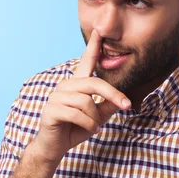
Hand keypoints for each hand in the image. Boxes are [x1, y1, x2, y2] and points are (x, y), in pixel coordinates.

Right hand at [30, 29, 131, 163]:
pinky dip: (89, 124)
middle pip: (94, 83)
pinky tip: (90, 129)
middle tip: (126, 106)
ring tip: (95, 126)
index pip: (86, 61)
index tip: (100, 31)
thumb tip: (124, 99)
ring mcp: (57, 97)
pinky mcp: (52, 109)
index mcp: (77, 84)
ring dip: (96, 118)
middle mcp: (66, 86)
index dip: (93, 46)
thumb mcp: (97, 117)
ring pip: (86, 101)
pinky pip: (77, 114)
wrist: (54, 147)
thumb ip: (108, 106)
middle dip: (113, 95)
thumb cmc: (75, 129)